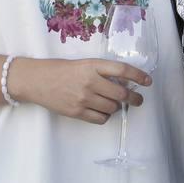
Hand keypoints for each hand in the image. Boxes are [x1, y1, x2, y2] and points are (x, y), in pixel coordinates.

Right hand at [11, 57, 148, 124]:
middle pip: (121, 94)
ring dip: (116, 107)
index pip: (122, 70)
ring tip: (111, 103)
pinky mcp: (77, 112)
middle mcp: (89, 81)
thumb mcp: (82, 64)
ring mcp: (83, 98)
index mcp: (92, 65)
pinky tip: (102, 111)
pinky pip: (100, 119)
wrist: (36, 80)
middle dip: (134, 98)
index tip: (148, 81)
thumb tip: (122, 84)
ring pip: (112, 108)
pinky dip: (105, 116)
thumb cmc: (59, 69)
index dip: (138, 76)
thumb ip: (100, 72)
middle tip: (138, 100)